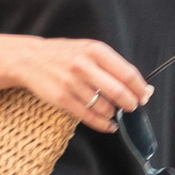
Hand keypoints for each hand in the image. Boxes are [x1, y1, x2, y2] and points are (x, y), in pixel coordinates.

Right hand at [0, 34, 150, 128]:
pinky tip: (107, 124)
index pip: (127, 73)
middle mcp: (84, 65)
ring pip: (104, 107)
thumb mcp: (88, 49)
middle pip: (119, 92)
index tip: (144, 96)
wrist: (30, 59)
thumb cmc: (64, 55)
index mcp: (95, 50)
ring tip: (113, 112)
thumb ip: (113, 65)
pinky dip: (102, 124)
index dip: (140, 89)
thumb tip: (141, 86)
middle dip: (131, 104)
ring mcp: (72, 83)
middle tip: (132, 107)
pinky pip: (88, 116)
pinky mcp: (62, 99)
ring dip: (114, 114)